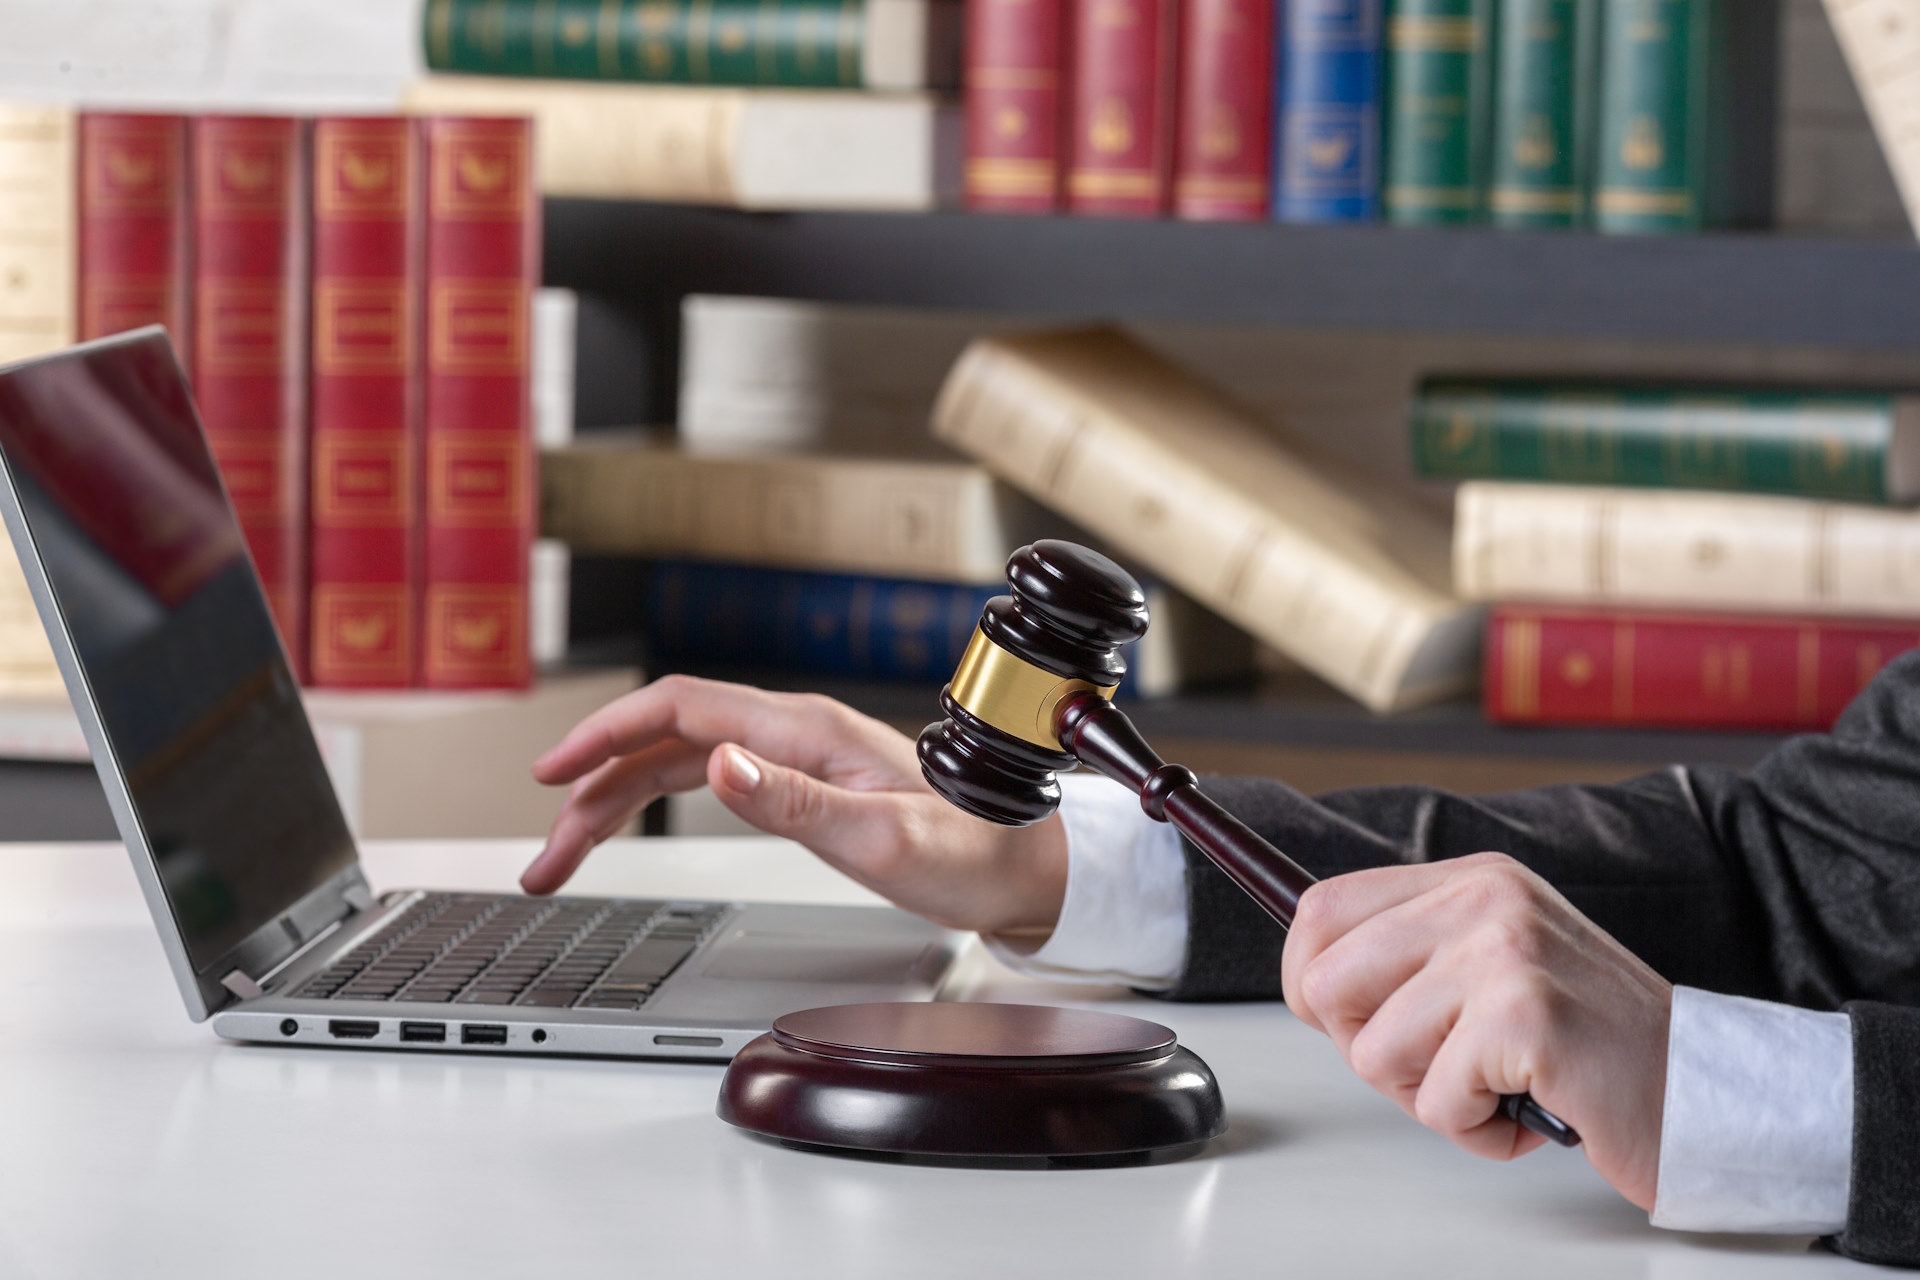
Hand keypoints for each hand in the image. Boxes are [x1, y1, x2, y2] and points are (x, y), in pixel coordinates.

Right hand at [523, 675, 1067, 934]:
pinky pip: (703, 777)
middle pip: (662, 737)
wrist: (1024, 864)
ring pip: (675, 760)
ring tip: (565, 859)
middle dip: (591, 787)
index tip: (551, 772)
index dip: (605, 733)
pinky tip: (625, 827)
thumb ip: (798, 803)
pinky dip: (651, 802)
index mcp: (805, 730)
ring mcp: (794, 752)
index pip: (679, 707)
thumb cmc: (970, 851)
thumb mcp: (883, 841)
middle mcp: (793, 730)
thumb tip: (720, 766)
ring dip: (611, 802)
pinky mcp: (800, 779)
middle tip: (546, 858)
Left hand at [1282, 852, 1671, 1209]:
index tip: (1343, 1021)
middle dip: (1367, 1050)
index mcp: (1470, 881)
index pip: (1322, 909)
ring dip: (1431, 1098)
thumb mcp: (1494, 966)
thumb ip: (1413, 958)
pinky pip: (1436, 1103)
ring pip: (1374, 1054)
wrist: (1702, 1088)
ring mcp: (1504, 952)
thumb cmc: (1591, 1043)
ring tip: (1500, 1084)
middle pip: (1326, 983)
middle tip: (1443, 1066)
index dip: (1308, 979)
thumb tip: (1313, 980)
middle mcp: (1484, 900)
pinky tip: (1531, 1107)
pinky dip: (1478, 1130)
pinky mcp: (1525, 1016)